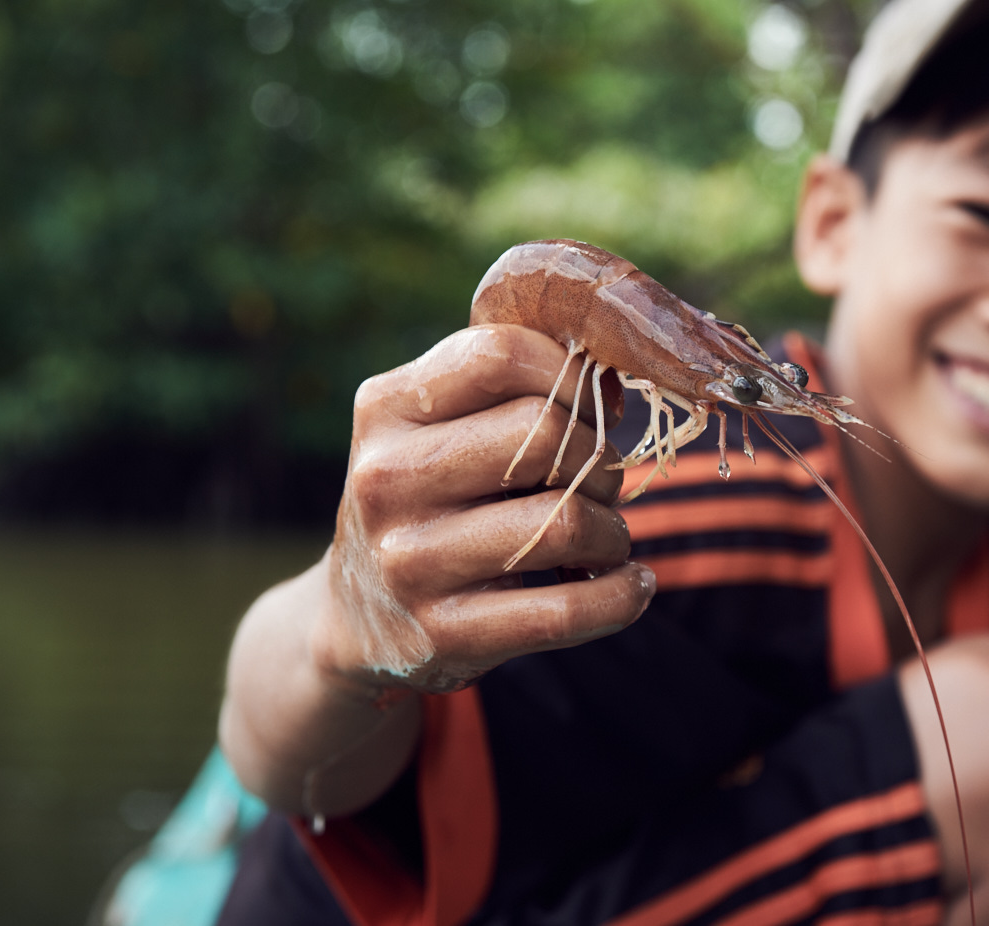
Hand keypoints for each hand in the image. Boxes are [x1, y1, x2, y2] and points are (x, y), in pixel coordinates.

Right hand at [314, 324, 654, 696]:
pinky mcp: (443, 633)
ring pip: (563, 523)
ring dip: (612, 532)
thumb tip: (609, 373)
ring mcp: (410, 561)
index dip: (571, 375)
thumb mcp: (434, 425)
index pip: (500, 354)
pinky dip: (620, 598)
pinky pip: (562, 612)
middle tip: (601, 484)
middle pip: (544, 433)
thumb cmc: (431, 497)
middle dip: (600, 458)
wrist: (359, 616)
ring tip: (607, 540)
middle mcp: (387, 479)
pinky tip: (629, 587)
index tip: (593, 408)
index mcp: (386, 408)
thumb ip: (506, 383)